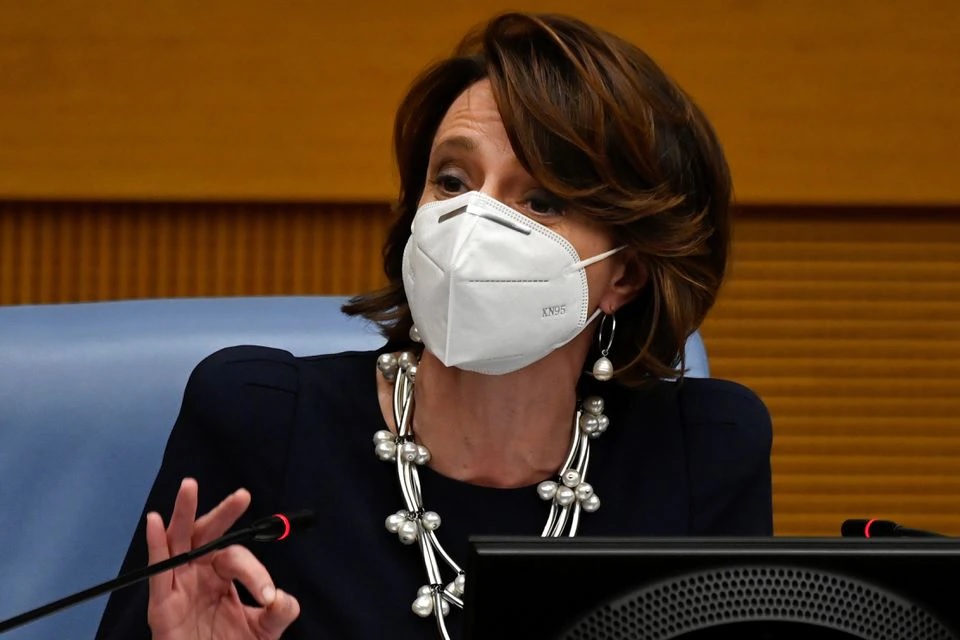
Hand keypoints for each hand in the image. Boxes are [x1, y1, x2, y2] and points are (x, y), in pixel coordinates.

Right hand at [146, 478, 300, 639]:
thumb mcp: (263, 630)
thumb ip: (278, 612)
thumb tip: (282, 597)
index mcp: (221, 576)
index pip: (237, 559)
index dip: (255, 573)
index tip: (268, 595)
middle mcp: (199, 575)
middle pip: (207, 535)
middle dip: (223, 514)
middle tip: (242, 496)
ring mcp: (179, 587)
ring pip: (178, 542)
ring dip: (183, 513)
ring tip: (189, 486)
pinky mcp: (161, 605)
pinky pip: (157, 571)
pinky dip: (155, 544)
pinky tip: (154, 521)